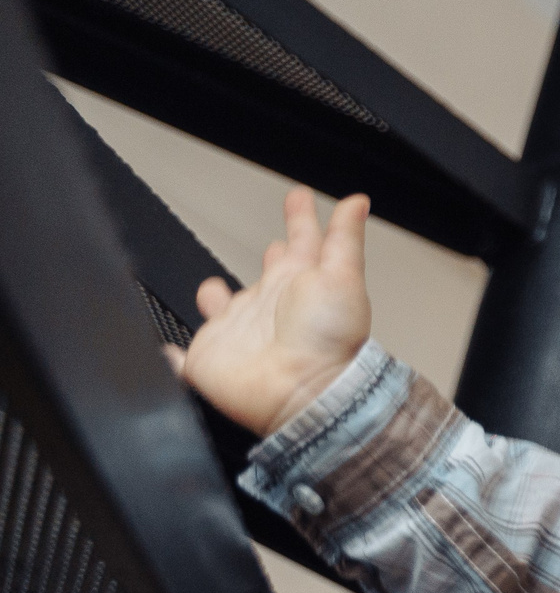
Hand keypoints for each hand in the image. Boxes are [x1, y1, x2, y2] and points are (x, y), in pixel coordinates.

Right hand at [173, 187, 372, 436]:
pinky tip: (167, 354)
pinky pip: (182, 362)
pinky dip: (171, 358)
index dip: (301, 220)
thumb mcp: (342, 277)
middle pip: (267, 279)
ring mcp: (238, 335)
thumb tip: (357, 202)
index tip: (299, 198)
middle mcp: (270, 309)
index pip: (302, 244)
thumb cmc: (329, 342)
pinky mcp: (208, 363)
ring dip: (216, 300)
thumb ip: (344, 238)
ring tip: (213, 290)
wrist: (304, 394)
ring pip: (222, 313)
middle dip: (268, 261)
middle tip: (274, 245)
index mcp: (300, 285)